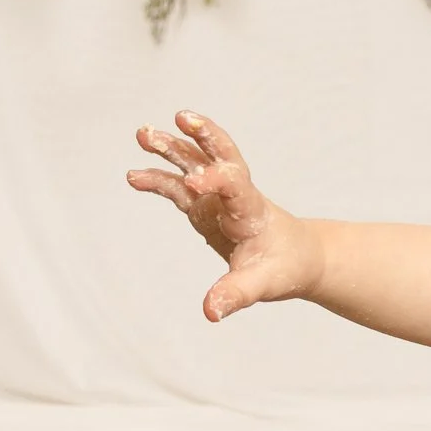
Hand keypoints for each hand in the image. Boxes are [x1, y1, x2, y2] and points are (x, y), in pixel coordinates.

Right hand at [126, 110, 322, 319]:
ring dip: (172, 147)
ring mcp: (218, 198)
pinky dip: (158, 179)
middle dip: (203, 135)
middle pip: (222, 155)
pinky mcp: (204, 207)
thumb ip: (236, 295)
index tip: (195, 183)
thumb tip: (210, 312)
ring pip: (195, 163)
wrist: (297, 257)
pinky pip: (178, 187)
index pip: (235, 186)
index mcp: (253, 210)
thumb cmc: (285, 268)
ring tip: (143, 133)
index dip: (216, 180)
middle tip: (182, 118)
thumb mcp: (264, 285)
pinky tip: (134, 176)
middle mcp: (236, 195)